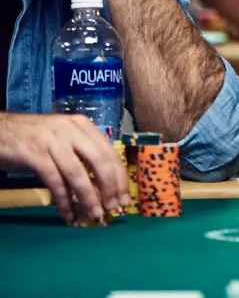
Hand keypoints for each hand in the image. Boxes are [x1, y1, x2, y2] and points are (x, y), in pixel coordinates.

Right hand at [0, 113, 129, 222]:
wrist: (0, 130)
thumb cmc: (35, 137)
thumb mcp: (64, 139)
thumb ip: (83, 155)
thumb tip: (104, 185)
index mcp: (83, 125)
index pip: (110, 152)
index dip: (120, 177)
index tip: (125, 198)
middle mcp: (71, 130)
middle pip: (100, 161)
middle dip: (110, 188)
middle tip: (113, 208)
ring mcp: (53, 141)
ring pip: (78, 174)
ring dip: (88, 198)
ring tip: (95, 215)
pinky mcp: (35, 154)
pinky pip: (55, 181)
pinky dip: (64, 200)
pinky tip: (68, 213)